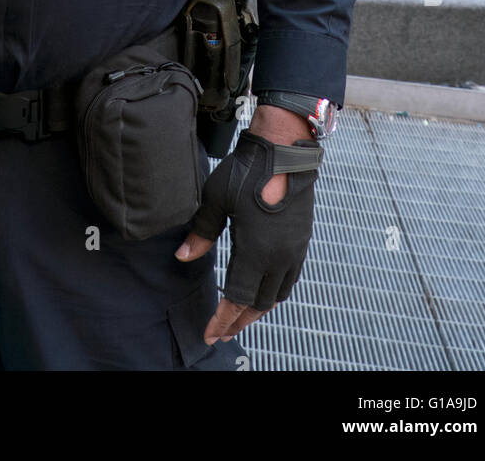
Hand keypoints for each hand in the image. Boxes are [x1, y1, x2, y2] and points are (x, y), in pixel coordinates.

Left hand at [175, 111, 318, 344]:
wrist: (283, 151)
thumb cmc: (247, 172)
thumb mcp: (216, 201)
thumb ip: (201, 234)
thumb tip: (183, 257)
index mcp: (256, 252)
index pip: (237, 299)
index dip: (222, 319)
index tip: (210, 333)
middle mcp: (279, 258)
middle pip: (259, 304)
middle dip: (239, 320)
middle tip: (222, 331)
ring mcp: (293, 250)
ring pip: (277, 294)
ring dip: (258, 308)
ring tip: (241, 315)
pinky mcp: (301, 240)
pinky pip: (290, 278)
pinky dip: (275, 291)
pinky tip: (264, 288)